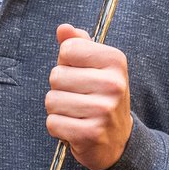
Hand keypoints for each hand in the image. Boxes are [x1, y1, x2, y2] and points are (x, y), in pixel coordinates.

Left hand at [45, 23, 132, 169]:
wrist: (117, 141)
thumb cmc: (100, 97)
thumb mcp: (96, 67)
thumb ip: (79, 45)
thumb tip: (63, 28)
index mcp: (116, 61)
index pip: (68, 49)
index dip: (67, 63)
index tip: (82, 75)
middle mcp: (114, 84)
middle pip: (56, 75)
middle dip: (60, 89)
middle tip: (79, 98)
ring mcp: (103, 110)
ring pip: (52, 100)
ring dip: (58, 109)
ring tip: (77, 114)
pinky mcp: (90, 133)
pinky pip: (52, 123)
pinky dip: (58, 128)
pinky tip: (75, 129)